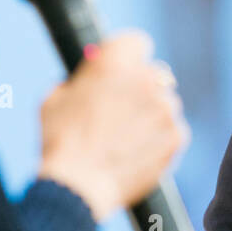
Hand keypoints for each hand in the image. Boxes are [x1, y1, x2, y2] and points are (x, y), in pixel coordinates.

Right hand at [36, 30, 189, 221]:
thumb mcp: (56, 97)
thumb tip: (91, 75)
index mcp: (114, 63)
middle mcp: (145, 79)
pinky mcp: (176, 135)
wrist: (77, 187)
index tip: (123, 70)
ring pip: (164, 103)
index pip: (136, 42)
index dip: (127, 58)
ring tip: (125, 139)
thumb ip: (80, 78)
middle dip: (140, 88)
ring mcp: (164, 108)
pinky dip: (159, 140)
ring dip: (150, 114)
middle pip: (152, 74)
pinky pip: (172, 130)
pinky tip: (136, 153)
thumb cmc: (59, 142)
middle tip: (122, 110)